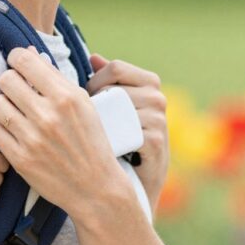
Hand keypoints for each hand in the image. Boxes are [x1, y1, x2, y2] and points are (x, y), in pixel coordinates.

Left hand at [0, 47, 125, 215]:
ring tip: (17, 113)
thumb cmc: (91, 142)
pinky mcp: (19, 159)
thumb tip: (29, 52)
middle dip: (10, 82)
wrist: (96, 188)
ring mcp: (32, 138)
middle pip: (5, 80)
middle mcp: (48, 115)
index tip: (19, 64)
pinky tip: (17, 133)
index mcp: (66, 96)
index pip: (24, 60)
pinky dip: (3, 129)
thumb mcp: (83, 105)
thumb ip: (55, 78)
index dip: (17, 58)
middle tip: (18, 91)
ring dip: (4, 106)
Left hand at [85, 53, 169, 207]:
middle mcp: (158, 99)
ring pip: (117, 110)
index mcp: (149, 83)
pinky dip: (111, 142)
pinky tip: (108, 150)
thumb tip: (94, 57)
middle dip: (96, 104)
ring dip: (102, 125)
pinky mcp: (156, 142)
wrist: (134, 188)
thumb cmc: (119, 143)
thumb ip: (106, 82)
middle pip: (115, 88)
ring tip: (98, 139)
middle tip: (89, 124)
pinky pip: (125, 132)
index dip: (94, 81)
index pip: (117, 67)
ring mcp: (159, 120)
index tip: (86, 99)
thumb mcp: (114, 109)